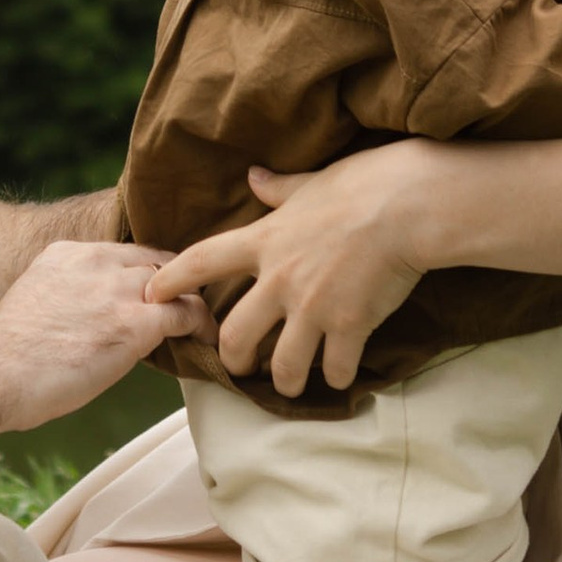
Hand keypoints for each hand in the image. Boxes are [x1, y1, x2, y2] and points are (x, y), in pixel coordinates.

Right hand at [0, 239, 207, 434]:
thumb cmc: (6, 359)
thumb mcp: (37, 306)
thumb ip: (69, 301)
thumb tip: (90, 325)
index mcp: (67, 254)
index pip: (126, 255)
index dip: (148, 275)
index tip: (157, 297)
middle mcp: (95, 262)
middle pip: (158, 262)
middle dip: (177, 285)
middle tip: (190, 312)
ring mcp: (117, 290)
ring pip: (179, 283)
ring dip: (194, 305)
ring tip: (204, 329)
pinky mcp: (135, 322)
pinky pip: (187, 314)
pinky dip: (204, 327)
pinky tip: (208, 343)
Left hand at [142, 148, 432, 399]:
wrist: (411, 206)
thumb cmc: (364, 184)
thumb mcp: (311, 182)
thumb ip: (279, 188)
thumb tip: (254, 176)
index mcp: (264, 241)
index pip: (202, 260)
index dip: (171, 279)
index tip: (151, 293)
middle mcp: (280, 280)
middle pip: (236, 336)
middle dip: (234, 360)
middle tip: (242, 367)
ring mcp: (312, 307)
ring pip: (283, 366)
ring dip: (285, 381)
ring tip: (291, 385)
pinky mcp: (349, 326)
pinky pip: (336, 368)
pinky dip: (339, 378)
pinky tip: (343, 377)